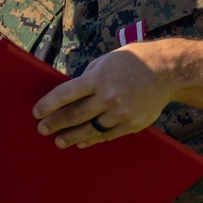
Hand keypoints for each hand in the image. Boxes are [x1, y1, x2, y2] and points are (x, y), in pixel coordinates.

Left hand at [32, 43, 174, 148]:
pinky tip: (81, 141)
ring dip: (71, 136)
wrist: (165, 71)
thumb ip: (87, 77)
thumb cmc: (132, 62)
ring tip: (59, 141)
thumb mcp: (105, 61)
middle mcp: (108, 97)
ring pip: (89, 129)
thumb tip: (70, 94)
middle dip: (55, 123)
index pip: (65, 94)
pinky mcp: (131, 124)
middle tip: (42, 129)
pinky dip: (91, 139)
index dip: (48, 105)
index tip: (36, 112)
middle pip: (74, 115)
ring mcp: (120, 113)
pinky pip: (106, 135)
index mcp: (98, 78)